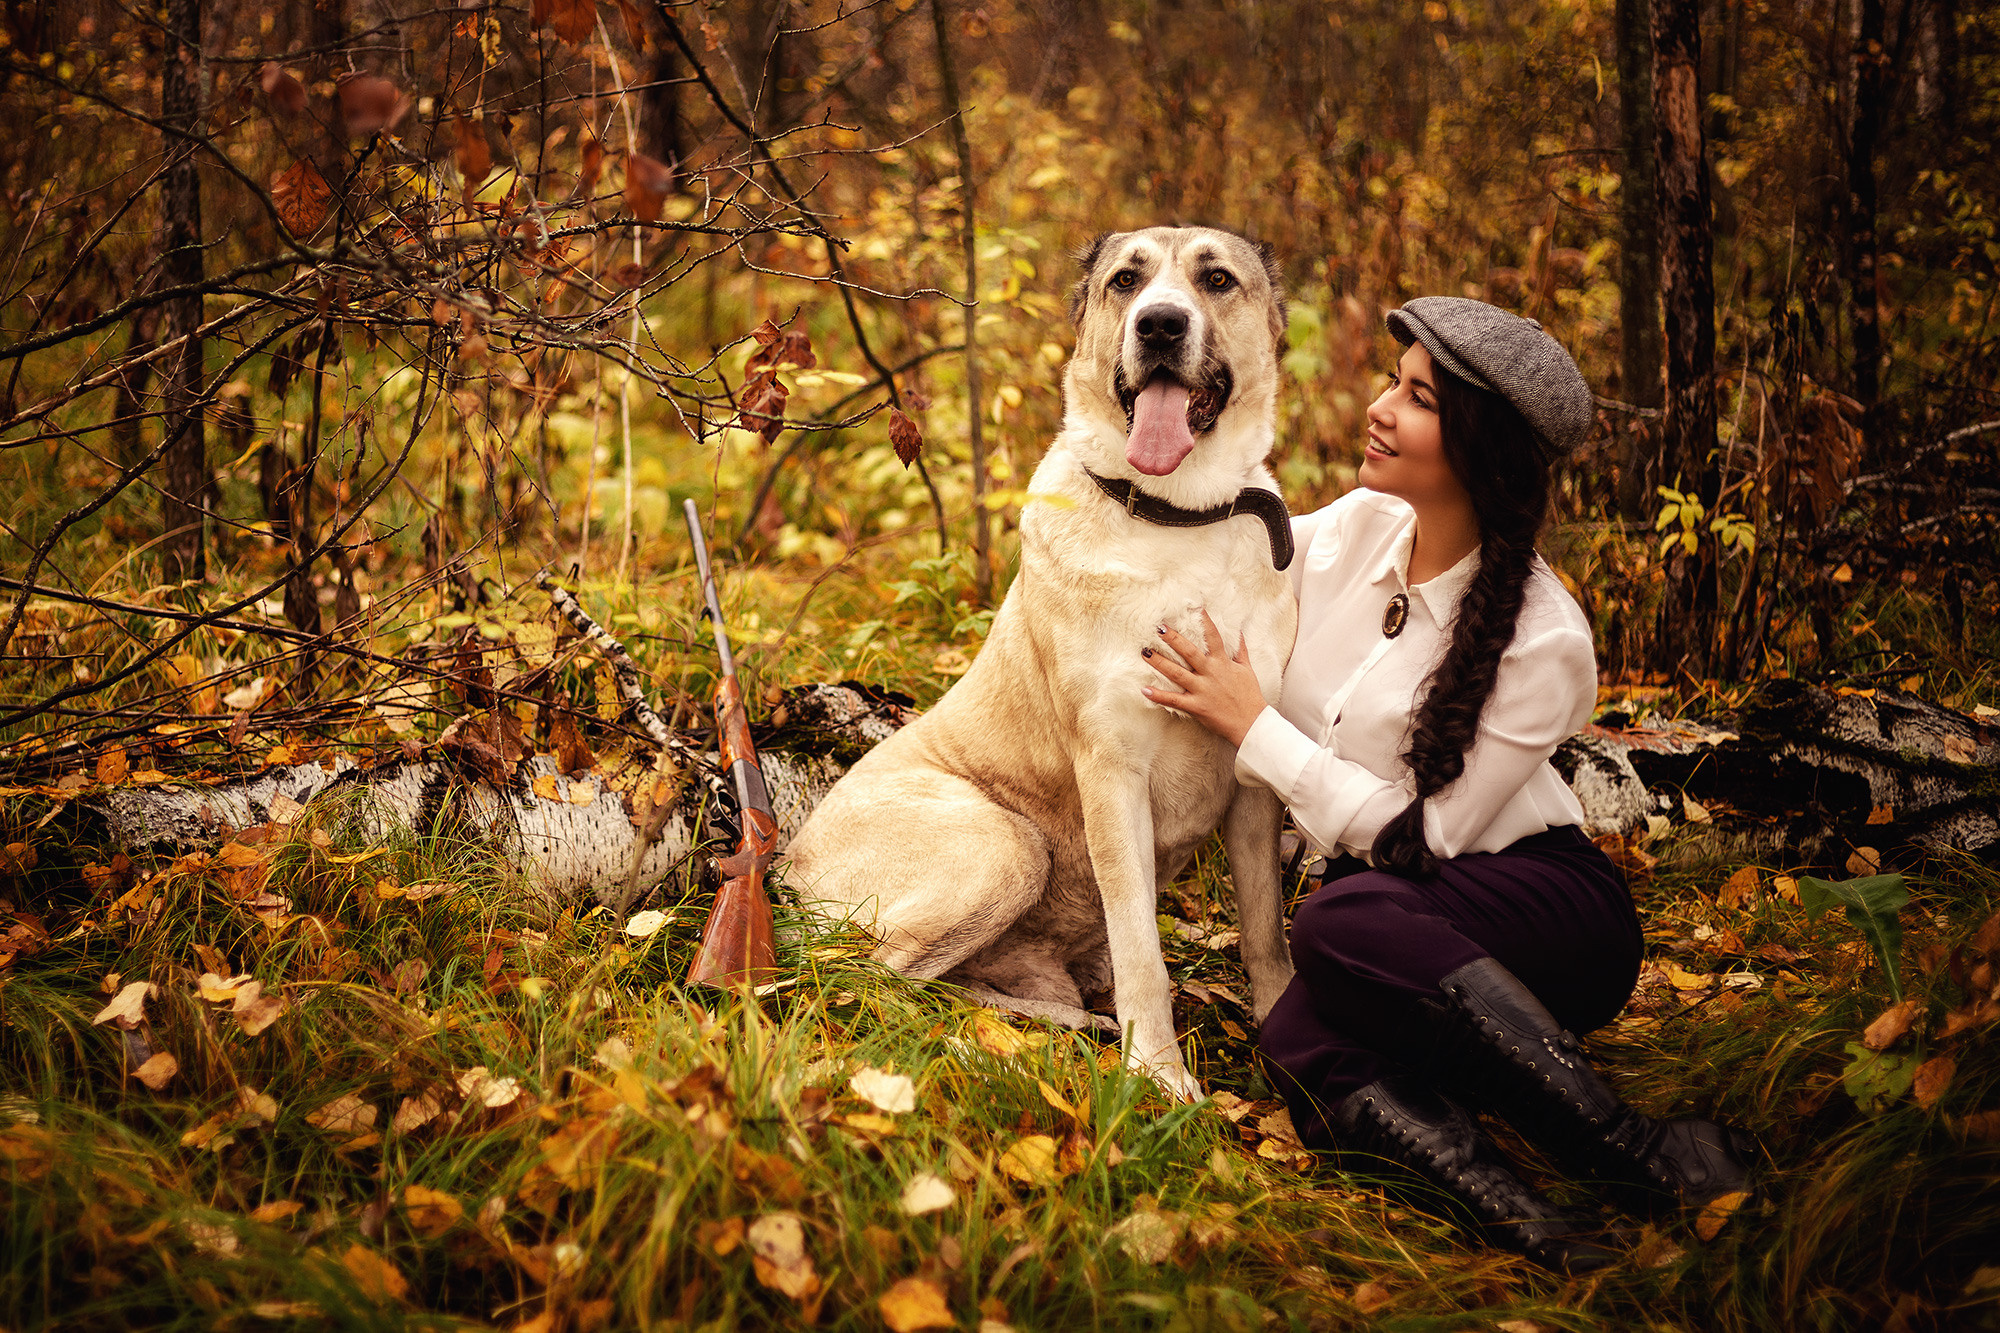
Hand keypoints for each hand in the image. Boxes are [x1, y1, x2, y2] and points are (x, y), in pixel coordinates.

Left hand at [1140, 611, 1267, 746]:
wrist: (1252, 723)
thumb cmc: (1249, 696)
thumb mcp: (1247, 669)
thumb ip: (1241, 650)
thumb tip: (1240, 631)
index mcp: (1223, 662)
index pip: (1213, 636)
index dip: (1204, 620)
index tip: (1194, 606)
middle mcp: (1211, 673)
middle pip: (1189, 651)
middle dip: (1173, 639)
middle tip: (1157, 627)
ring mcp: (1202, 689)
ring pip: (1177, 673)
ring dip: (1159, 662)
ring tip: (1144, 652)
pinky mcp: (1196, 706)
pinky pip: (1174, 700)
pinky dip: (1159, 695)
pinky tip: (1144, 690)